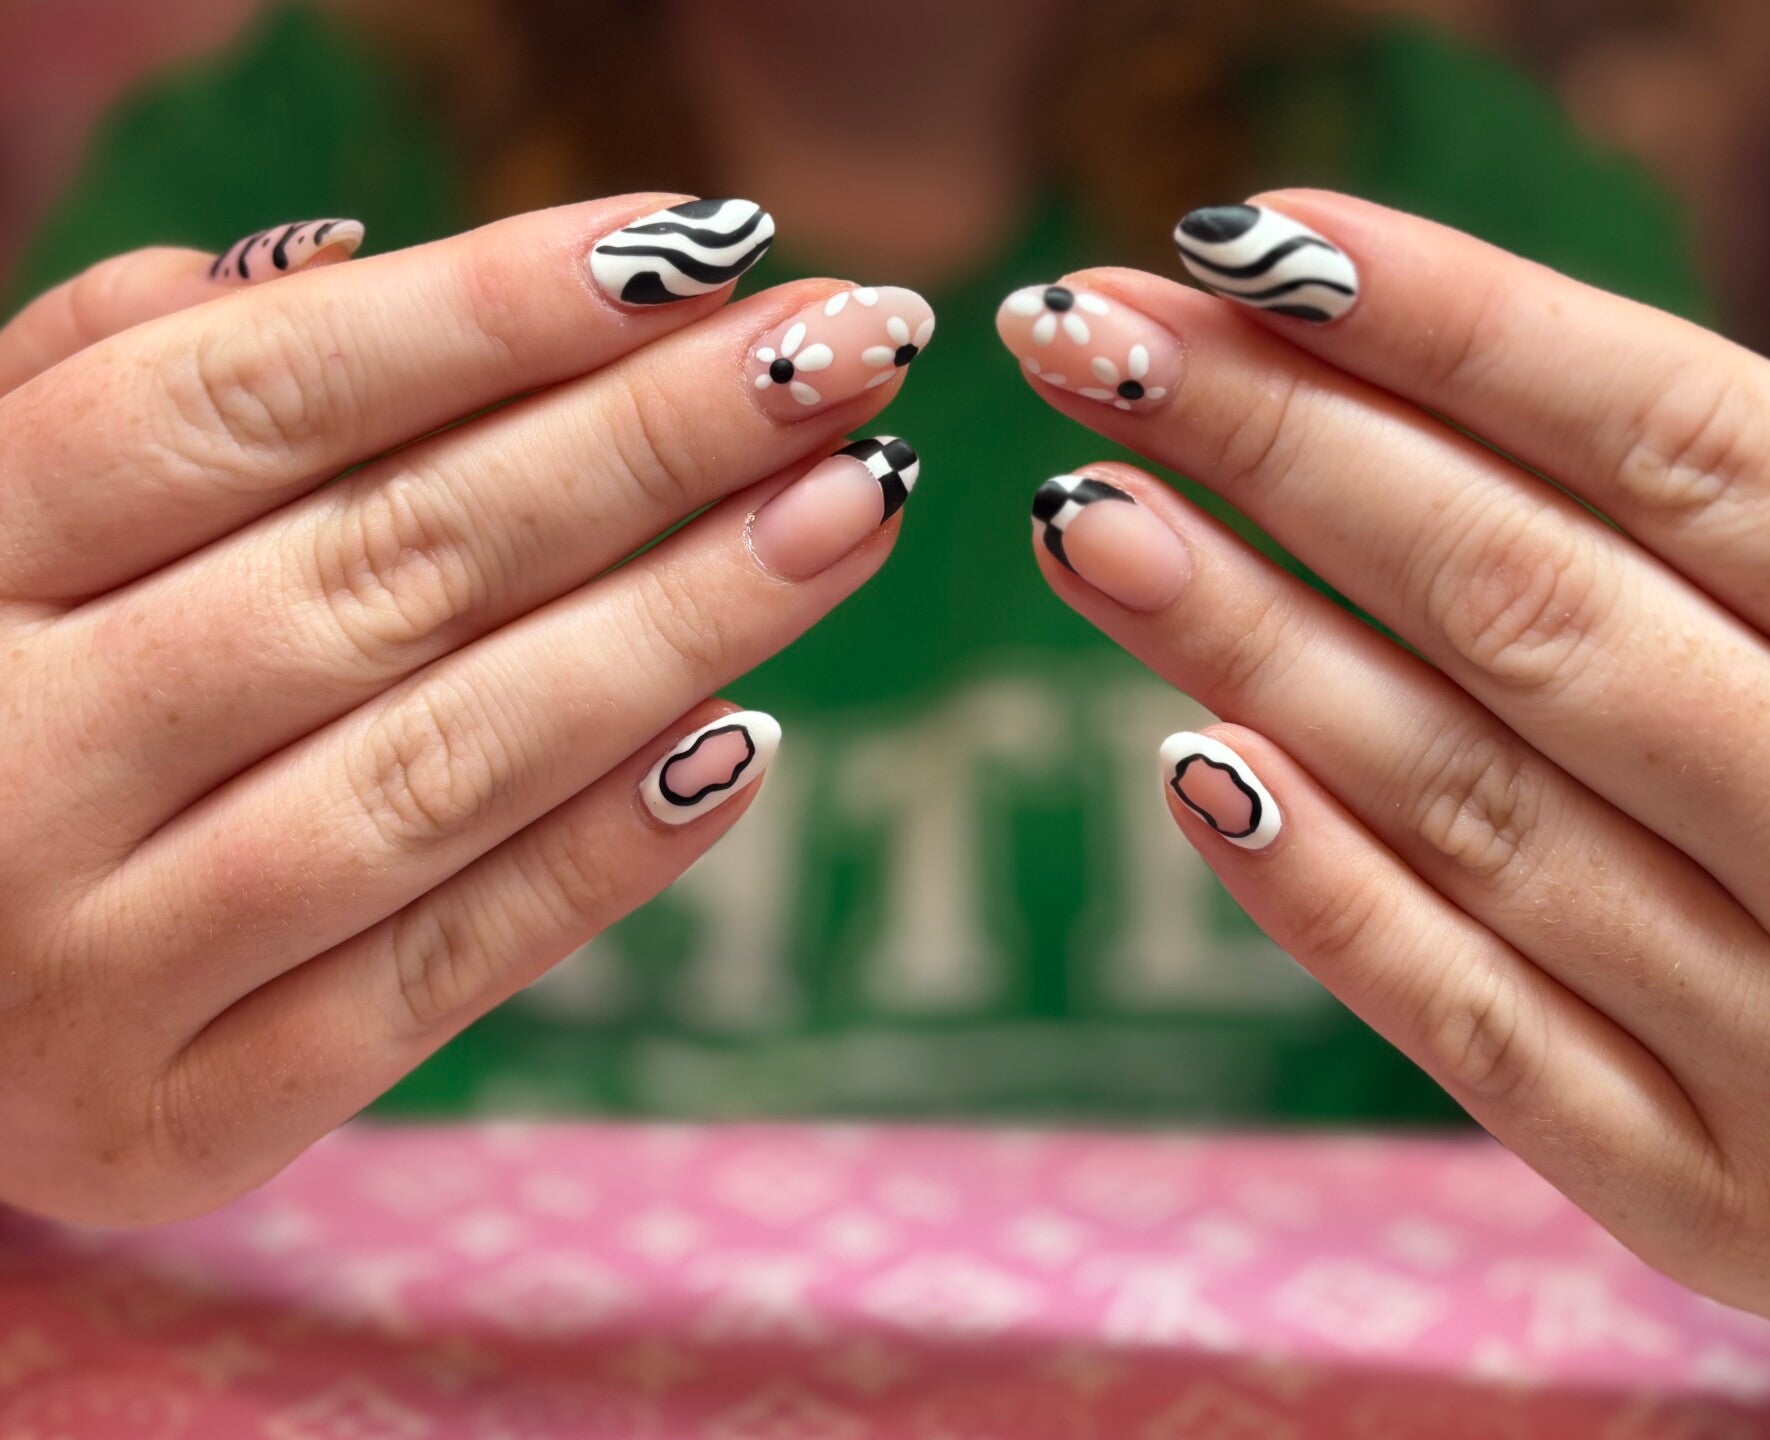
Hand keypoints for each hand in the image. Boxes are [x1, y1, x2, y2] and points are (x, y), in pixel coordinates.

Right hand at [0, 197, 933, 1222]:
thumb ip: (121, 374)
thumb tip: (345, 253)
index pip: (249, 402)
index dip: (487, 312)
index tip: (695, 247)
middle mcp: (3, 771)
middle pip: (388, 567)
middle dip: (647, 445)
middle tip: (838, 354)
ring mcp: (92, 971)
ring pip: (447, 765)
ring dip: (681, 626)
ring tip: (849, 511)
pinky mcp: (191, 1119)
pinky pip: (446, 970)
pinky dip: (605, 854)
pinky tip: (749, 736)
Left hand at [998, 192, 1769, 1337]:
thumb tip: (1405, 376)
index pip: (1683, 441)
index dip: (1451, 324)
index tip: (1247, 243)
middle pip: (1528, 600)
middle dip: (1284, 447)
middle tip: (1091, 345)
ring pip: (1462, 799)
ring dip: (1243, 641)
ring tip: (1088, 520)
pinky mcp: (1708, 1202)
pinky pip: (1467, 1023)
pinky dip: (1319, 887)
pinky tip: (1184, 755)